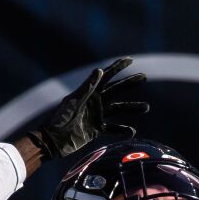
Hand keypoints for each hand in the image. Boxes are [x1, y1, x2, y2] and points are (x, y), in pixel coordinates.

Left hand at [26, 56, 147, 160]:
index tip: (130, 59)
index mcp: (89, 92)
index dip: (118, 67)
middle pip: (116, 90)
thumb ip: (87, 87)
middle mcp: (95, 102)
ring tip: (146, 107)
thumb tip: (100, 70)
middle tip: (143, 77)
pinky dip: (122, 130)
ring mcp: (96, 115)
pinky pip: (112, 129)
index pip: (106, 76)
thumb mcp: (74, 101)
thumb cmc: (60, 118)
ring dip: (131, 108)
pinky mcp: (96, 130)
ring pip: (118, 109)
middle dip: (129, 83)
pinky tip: (132, 132)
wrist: (52, 140)